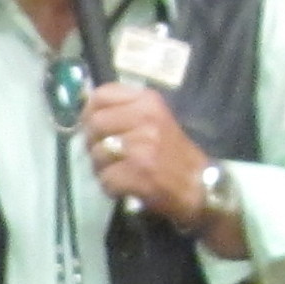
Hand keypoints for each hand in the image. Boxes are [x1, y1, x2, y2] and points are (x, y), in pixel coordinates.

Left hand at [80, 82, 211, 224]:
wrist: (198, 184)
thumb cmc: (172, 153)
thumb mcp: (153, 120)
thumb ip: (123, 111)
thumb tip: (86, 111)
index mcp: (148, 101)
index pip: (102, 95)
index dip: (89, 112)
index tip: (92, 126)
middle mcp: (145, 119)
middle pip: (95, 125)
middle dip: (93, 143)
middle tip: (106, 155)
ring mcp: (141, 146)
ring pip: (97, 154)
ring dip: (102, 169)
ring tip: (120, 171)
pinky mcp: (138, 173)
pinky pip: (105, 179)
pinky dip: (111, 187)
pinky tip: (126, 186)